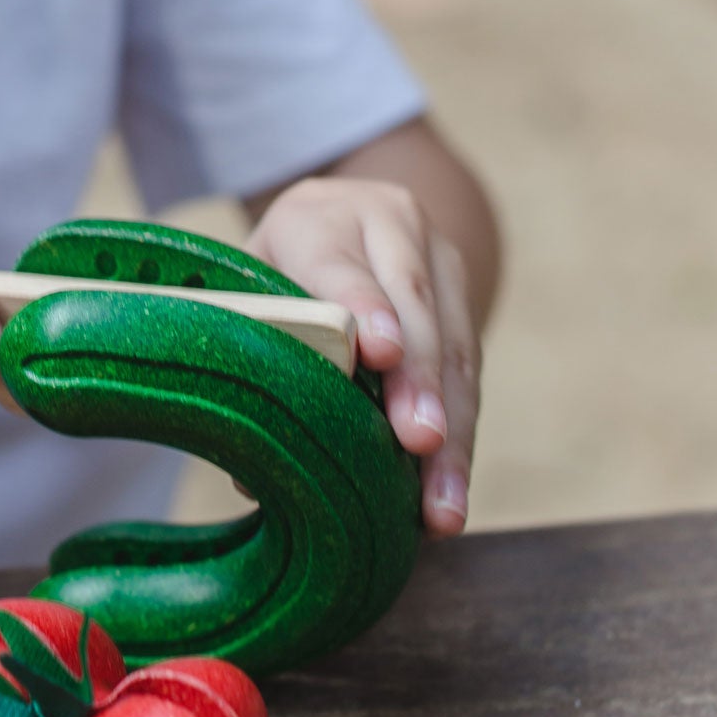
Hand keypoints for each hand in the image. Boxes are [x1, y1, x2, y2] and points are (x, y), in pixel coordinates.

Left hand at [245, 176, 480, 535]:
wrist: (340, 216)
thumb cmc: (272, 274)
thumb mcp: (247, 291)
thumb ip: (250, 358)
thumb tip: (251, 470)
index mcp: (316, 217)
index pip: (339, 261)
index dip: (363, 306)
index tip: (381, 354)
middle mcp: (386, 224)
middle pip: (410, 302)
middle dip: (418, 379)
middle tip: (419, 440)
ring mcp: (435, 256)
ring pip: (452, 344)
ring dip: (451, 427)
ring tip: (442, 500)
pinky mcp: (463, 296)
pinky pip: (468, 369)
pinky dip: (461, 434)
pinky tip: (451, 489)